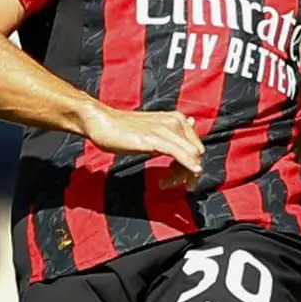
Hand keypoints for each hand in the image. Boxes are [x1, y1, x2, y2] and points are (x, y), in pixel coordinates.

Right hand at [81, 105, 203, 186]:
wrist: (103, 121)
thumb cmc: (124, 128)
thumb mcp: (153, 128)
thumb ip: (172, 130)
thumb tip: (192, 121)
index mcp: (177, 118)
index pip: (197, 146)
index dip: (191, 164)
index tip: (176, 176)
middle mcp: (176, 121)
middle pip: (197, 153)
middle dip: (188, 173)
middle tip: (170, 183)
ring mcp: (166, 129)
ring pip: (192, 157)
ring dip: (183, 176)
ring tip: (165, 183)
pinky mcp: (155, 139)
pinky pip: (180, 155)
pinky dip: (187, 168)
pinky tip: (181, 180)